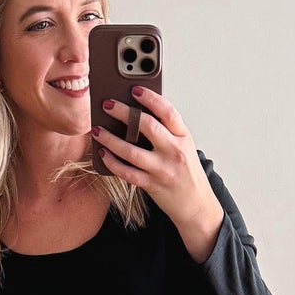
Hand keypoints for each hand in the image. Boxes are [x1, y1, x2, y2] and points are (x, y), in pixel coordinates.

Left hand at [93, 86, 225, 261]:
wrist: (196, 205)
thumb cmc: (186, 173)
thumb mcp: (183, 147)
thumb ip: (166, 132)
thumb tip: (136, 114)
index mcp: (183, 137)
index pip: (167, 112)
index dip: (151, 98)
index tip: (134, 89)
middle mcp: (174, 151)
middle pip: (147, 126)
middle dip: (124, 113)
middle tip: (107, 104)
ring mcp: (163, 169)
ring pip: (131, 151)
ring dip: (110, 139)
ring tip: (97, 130)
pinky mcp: (152, 185)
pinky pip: (127, 173)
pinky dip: (112, 162)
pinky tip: (102, 154)